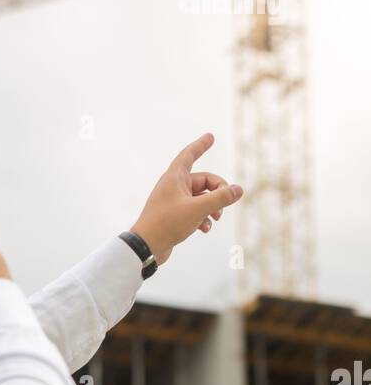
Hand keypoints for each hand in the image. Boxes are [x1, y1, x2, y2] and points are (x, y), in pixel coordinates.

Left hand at [130, 133, 242, 266]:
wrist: (146, 247)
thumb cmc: (167, 223)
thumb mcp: (197, 209)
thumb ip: (220, 198)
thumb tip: (238, 190)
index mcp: (174, 177)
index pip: (189, 154)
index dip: (201, 145)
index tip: (210, 136)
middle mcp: (173, 186)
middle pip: (204, 181)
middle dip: (218, 191)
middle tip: (226, 203)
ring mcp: (174, 202)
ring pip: (201, 198)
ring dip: (212, 207)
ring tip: (216, 218)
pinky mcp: (174, 216)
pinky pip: (194, 211)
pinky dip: (203, 218)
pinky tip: (205, 229)